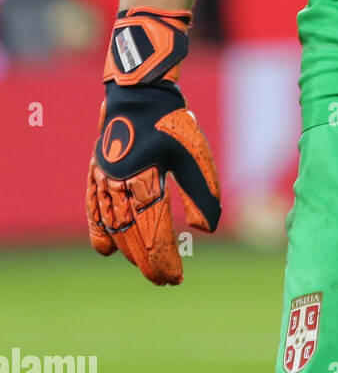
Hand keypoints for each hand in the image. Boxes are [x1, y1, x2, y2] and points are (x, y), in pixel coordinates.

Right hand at [86, 8, 220, 285]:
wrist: (140, 91)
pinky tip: (105, 250)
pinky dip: (98, 231)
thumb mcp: (195, 154)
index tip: (175, 279)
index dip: (164, 260)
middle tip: (163, 281)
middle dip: (148, 262)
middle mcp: (120, 184)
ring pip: (113, 226)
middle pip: (132, 236)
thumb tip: (207, 230)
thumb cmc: (173, 122)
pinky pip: (94, 209)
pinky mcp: (97, 172)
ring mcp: (105, 179)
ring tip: (143, 267)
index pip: (154, 233)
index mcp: (146, 180)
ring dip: (127, 251)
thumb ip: (202, 192)